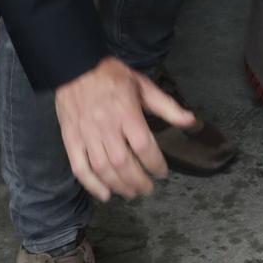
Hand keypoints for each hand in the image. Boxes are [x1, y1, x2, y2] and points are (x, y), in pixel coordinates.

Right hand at [53, 56, 190, 200]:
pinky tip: (104, 195)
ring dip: (118, 186)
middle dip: (138, 181)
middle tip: (148, 189)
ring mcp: (86, 135)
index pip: (143, 146)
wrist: (75, 68)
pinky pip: (80, 168)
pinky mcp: (71, 139)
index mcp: (126, 113)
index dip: (155, 164)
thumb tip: (191, 121)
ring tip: (131, 193)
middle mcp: (106, 127)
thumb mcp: (143, 85)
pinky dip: (91, 185)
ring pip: (103, 169)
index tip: (162, 173)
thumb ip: (167, 106)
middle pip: (123, 163)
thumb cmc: (112, 76)